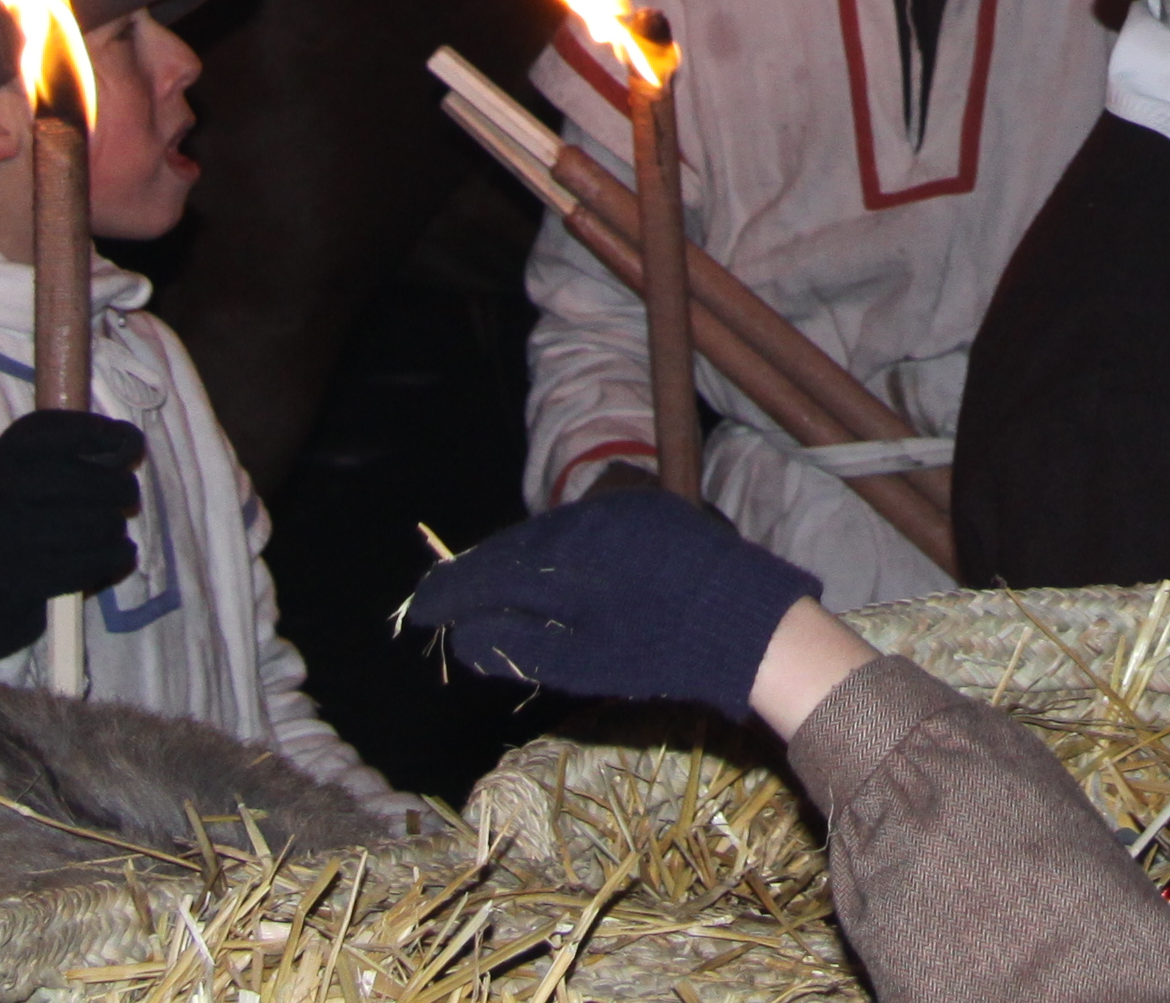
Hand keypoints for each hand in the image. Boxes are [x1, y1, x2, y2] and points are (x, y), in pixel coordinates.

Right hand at [0, 411, 145, 661]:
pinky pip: (92, 563)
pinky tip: (119, 552)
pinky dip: (116, 557)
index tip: (129, 449)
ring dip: (116, 527)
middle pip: (95, 482)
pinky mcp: (25, 578)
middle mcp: (6, 487)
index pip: (76, 432)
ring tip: (111, 526)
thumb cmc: (17, 504)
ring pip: (98, 525)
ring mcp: (12, 534)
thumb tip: (131, 444)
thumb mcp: (32, 461)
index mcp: (10, 450)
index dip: (113, 438)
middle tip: (126, 497)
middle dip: (123, 489)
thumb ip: (80, 441)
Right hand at [409, 486, 821, 720]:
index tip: (417, 613)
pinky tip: (549, 577)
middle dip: (477, 576)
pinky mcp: (650, 511)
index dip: (449, 594)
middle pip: (514, 547)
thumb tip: (462, 636)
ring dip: (516, 562)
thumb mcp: (581, 660)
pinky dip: (557, 553)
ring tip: (488, 592)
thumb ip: (516, 644)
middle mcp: (588, 518)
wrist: (752, 624)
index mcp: (566, 554)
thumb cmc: (665, 652)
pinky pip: (584, 528)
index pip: (489, 572)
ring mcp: (621, 509)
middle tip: (443, 602)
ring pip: (549, 535)